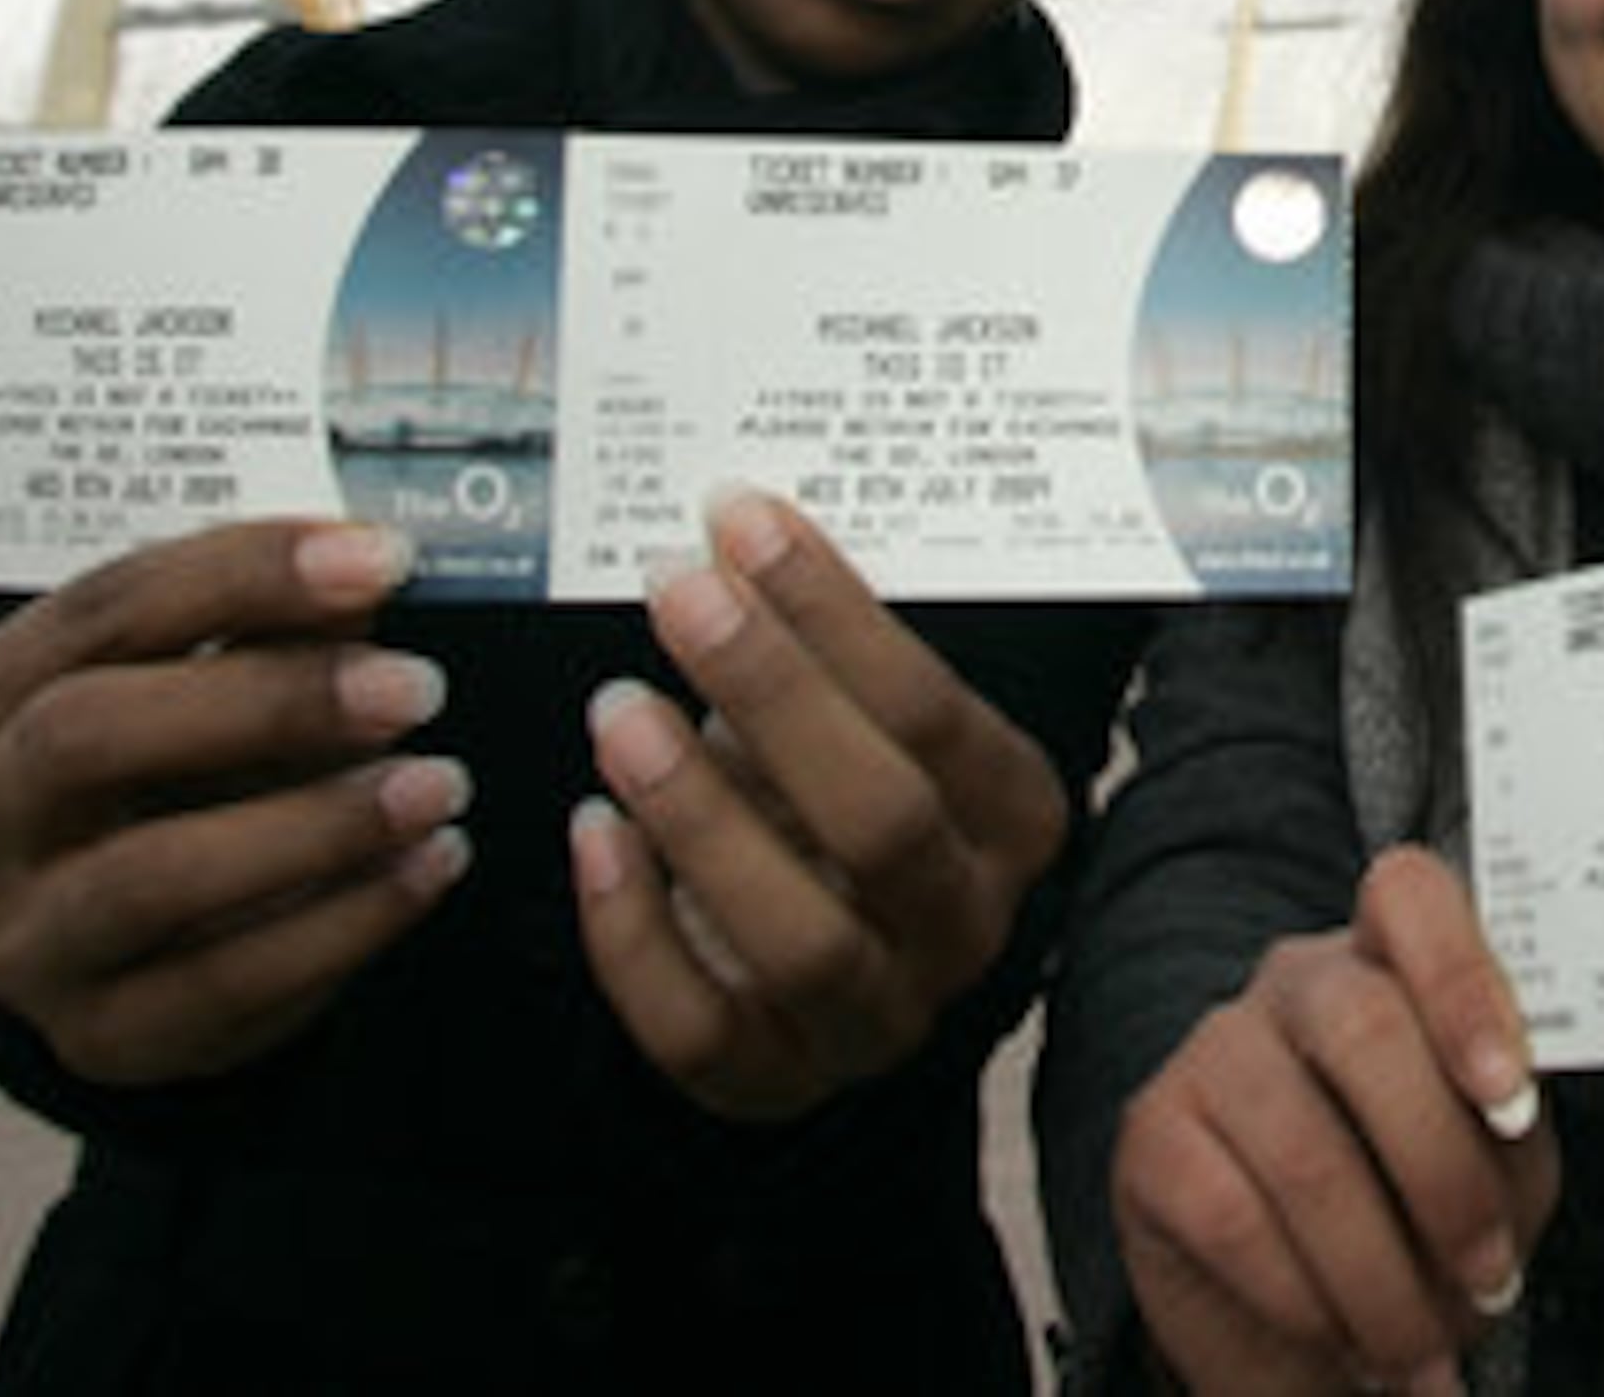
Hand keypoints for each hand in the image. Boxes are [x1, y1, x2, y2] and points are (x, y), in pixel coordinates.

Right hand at [0, 518, 470, 1085]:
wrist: (113, 929)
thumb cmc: (169, 760)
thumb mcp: (189, 677)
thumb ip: (268, 624)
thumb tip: (378, 571)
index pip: (104, 610)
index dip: (246, 573)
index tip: (381, 559)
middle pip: (85, 736)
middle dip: (265, 703)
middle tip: (413, 686)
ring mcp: (20, 944)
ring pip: (148, 879)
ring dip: (314, 824)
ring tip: (437, 785)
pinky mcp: (100, 1037)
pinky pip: (224, 985)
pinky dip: (345, 921)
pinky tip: (429, 866)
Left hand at [570, 490, 1071, 1120]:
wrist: (819, 966)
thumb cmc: (836, 795)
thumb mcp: (865, 721)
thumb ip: (827, 650)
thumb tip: (735, 529)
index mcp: (1012, 815)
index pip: (934, 711)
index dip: (836, 614)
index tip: (742, 522)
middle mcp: (962, 922)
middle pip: (883, 820)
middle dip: (775, 695)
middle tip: (681, 596)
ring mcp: (876, 1016)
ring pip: (802, 938)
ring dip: (700, 815)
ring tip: (617, 709)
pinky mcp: (774, 1080)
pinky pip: (699, 1028)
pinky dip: (635, 930)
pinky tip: (592, 831)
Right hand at [1111, 847, 1556, 1394]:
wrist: (1313, 1310)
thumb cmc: (1417, 1209)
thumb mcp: (1494, 1161)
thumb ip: (1510, 1124)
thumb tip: (1516, 1119)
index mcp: (1393, 959)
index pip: (1410, 897)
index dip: (1463, 982)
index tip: (1509, 1096)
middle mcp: (1299, 982)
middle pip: (1366, 1027)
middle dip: (1443, 1177)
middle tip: (1486, 1274)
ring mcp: (1215, 1049)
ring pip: (1304, 1150)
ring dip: (1381, 1277)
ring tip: (1420, 1345)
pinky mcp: (1153, 1136)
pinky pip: (1233, 1219)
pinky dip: (1305, 1299)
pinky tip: (1340, 1335)